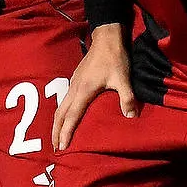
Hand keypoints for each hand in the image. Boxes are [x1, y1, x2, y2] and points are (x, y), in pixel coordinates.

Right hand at [52, 25, 134, 153]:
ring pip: (60, 107)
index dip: (65, 133)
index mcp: (83, 91)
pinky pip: (64, 100)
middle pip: (60, 115)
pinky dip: (62, 113)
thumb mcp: (123, 79)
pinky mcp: (75, 80)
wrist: (107, 37)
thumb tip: (131, 117)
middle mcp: (74, 89)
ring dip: (57, 123)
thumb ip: (127, 98)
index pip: (71, 117)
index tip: (62, 147)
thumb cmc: (115, 58)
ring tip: (57, 138)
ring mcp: (73, 83)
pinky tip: (66, 117)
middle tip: (55, 149)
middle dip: (56, 132)